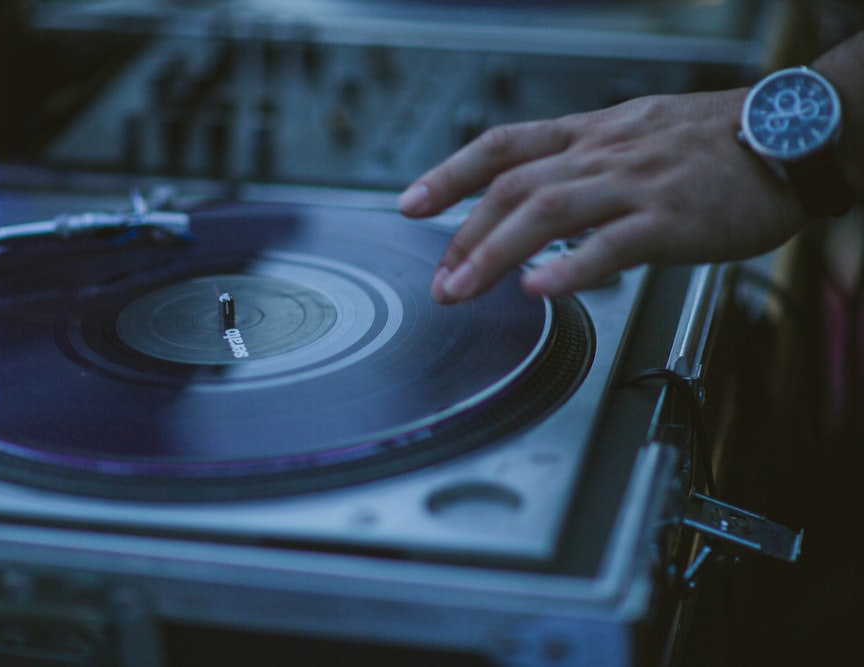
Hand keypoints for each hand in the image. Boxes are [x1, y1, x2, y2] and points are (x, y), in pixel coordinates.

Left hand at [398, 89, 806, 301]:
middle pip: (513, 187)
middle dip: (464, 235)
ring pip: (548, 211)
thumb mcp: (634, 134)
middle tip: (439, 280)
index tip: (410, 204)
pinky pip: (613, 244)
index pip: (502, 146)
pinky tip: (541, 290)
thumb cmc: (713, 142)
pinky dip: (571, 268)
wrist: (790, 133)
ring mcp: (635, 185)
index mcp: (590, 135)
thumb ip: (583, 162)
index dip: (450, 174)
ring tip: (462, 290)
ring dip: (495, 254)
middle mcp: (603, 154)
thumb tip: (537, 196)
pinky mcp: (671, 219)